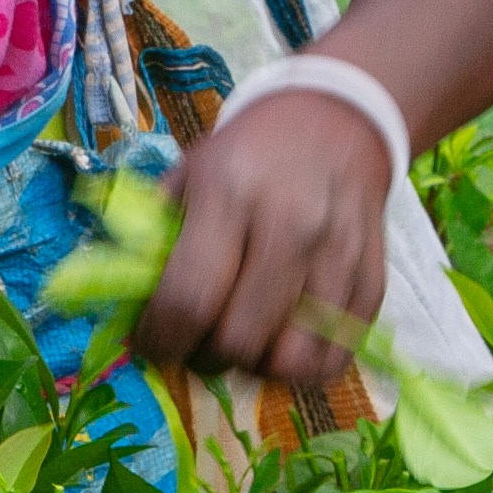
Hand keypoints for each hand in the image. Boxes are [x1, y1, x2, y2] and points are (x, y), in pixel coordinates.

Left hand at [131, 93, 389, 384]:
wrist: (334, 123)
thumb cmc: (246, 156)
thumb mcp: (186, 175)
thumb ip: (151, 236)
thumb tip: (120, 304)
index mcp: (229, 194)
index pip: (190, 297)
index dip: (161, 339)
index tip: (149, 345)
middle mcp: (290, 227)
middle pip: (239, 339)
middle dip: (202, 357)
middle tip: (191, 343)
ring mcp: (339, 259)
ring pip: (291, 361)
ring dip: (254, 368)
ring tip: (237, 343)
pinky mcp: (372, 285)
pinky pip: (334, 359)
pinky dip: (299, 369)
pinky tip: (277, 343)